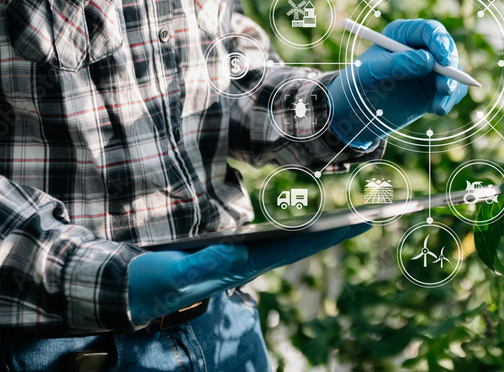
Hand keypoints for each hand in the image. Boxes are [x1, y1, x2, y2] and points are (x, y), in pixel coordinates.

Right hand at [127, 224, 368, 324]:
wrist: (130, 288)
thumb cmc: (151, 280)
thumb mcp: (171, 275)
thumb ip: (200, 268)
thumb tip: (235, 254)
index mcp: (241, 267)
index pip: (293, 247)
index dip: (327, 234)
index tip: (361, 221)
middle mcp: (248, 264)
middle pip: (301, 245)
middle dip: (337, 231)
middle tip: (374, 214)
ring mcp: (242, 261)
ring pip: (291, 244)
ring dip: (323, 232)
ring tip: (353, 218)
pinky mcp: (232, 255)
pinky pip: (275, 241)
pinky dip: (299, 232)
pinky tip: (313, 225)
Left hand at [328, 19, 468, 148]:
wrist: (356, 112)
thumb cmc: (357, 85)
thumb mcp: (370, 72)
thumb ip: (397, 64)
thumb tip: (427, 60)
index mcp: (403, 35)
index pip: (430, 30)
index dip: (440, 42)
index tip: (444, 61)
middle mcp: (419, 48)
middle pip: (447, 49)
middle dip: (451, 69)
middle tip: (445, 88)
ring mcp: (429, 68)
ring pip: (454, 71)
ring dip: (451, 88)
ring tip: (438, 107)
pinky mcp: (434, 88)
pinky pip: (453, 89)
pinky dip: (449, 99)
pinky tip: (436, 109)